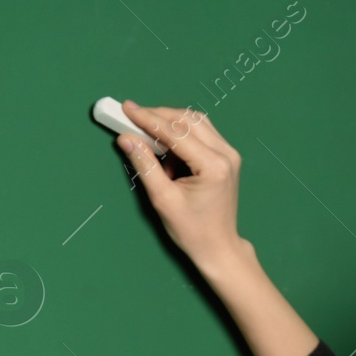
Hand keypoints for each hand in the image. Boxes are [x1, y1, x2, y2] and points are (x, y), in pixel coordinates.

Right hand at [115, 100, 246, 270]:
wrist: (218, 247)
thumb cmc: (193, 230)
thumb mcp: (162, 199)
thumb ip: (144, 165)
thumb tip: (126, 138)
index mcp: (213, 165)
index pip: (176, 132)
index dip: (148, 118)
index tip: (126, 108)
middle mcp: (226, 154)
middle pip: (187, 120)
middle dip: (157, 116)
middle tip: (131, 118)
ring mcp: (229, 154)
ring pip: (195, 122)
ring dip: (169, 125)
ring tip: (148, 139)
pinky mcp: (226, 156)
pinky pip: (200, 134)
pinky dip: (180, 136)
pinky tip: (167, 154)